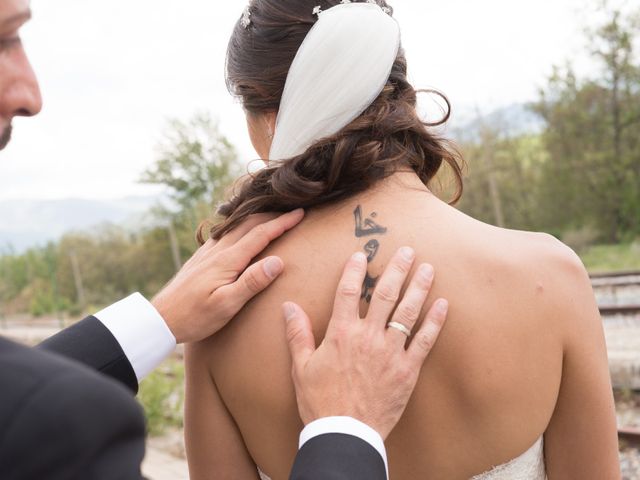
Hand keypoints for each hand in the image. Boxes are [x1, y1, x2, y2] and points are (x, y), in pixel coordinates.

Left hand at [153, 209, 304, 343]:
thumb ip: (251, 282)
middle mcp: (217, 250)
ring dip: (258, 219)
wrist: (160, 319)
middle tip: (293, 211)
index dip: (282, 223)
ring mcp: (207, 252)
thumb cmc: (195, 317)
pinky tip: (241, 232)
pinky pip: (226, 233)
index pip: (261, 235)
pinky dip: (241, 227)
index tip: (300, 213)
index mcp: (227, 260)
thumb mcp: (226, 305)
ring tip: (273, 217)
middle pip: (250, 224)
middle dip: (273, 215)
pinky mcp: (201, 258)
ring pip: (237, 226)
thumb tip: (278, 261)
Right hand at [284, 247, 447, 439]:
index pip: (347, 292)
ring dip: (419, 287)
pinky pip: (425, 341)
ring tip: (428, 268)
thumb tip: (288, 306)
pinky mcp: (408, 370)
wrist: (345, 434)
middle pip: (385, 294)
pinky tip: (443, 304)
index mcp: (341, 334)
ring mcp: (390, 352)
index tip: (361, 255)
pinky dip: (435, 321)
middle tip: (408, 250)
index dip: (354, 270)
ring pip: (408, 312)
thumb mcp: (301, 367)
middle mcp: (368, 336)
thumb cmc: (320, 401)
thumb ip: (297, 333)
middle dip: (397, 269)